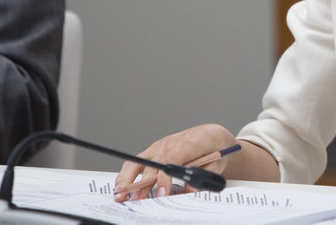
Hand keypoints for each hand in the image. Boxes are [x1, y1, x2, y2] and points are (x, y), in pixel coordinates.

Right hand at [113, 123, 236, 201]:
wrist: (211, 135)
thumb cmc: (213, 148)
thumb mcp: (216, 164)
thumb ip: (204, 176)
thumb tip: (190, 190)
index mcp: (185, 145)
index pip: (169, 162)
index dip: (164, 179)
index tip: (161, 194)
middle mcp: (168, 144)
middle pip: (149, 164)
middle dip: (140, 183)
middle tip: (134, 199)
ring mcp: (158, 146)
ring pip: (137, 161)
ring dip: (126, 178)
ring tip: (120, 195)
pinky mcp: (153, 150)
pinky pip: (136, 161)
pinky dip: (126, 174)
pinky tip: (122, 186)